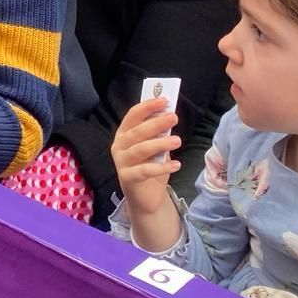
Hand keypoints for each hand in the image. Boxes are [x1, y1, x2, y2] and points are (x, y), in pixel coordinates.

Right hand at [112, 98, 183, 249]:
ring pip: (140, 150)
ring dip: (160, 144)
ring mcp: (121, 162)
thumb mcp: (155, 148)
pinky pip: (144, 171)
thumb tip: (169, 116)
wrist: (145, 197)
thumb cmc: (150, 166)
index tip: (165, 100)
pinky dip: (161, 167)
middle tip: (174, 118)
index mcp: (124, 134)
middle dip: (155, 123)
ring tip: (178, 141)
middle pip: (137, 132)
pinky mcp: (127, 178)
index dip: (147, 106)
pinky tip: (176, 164)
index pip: (132, 116)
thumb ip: (158, 134)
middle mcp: (119, 146)